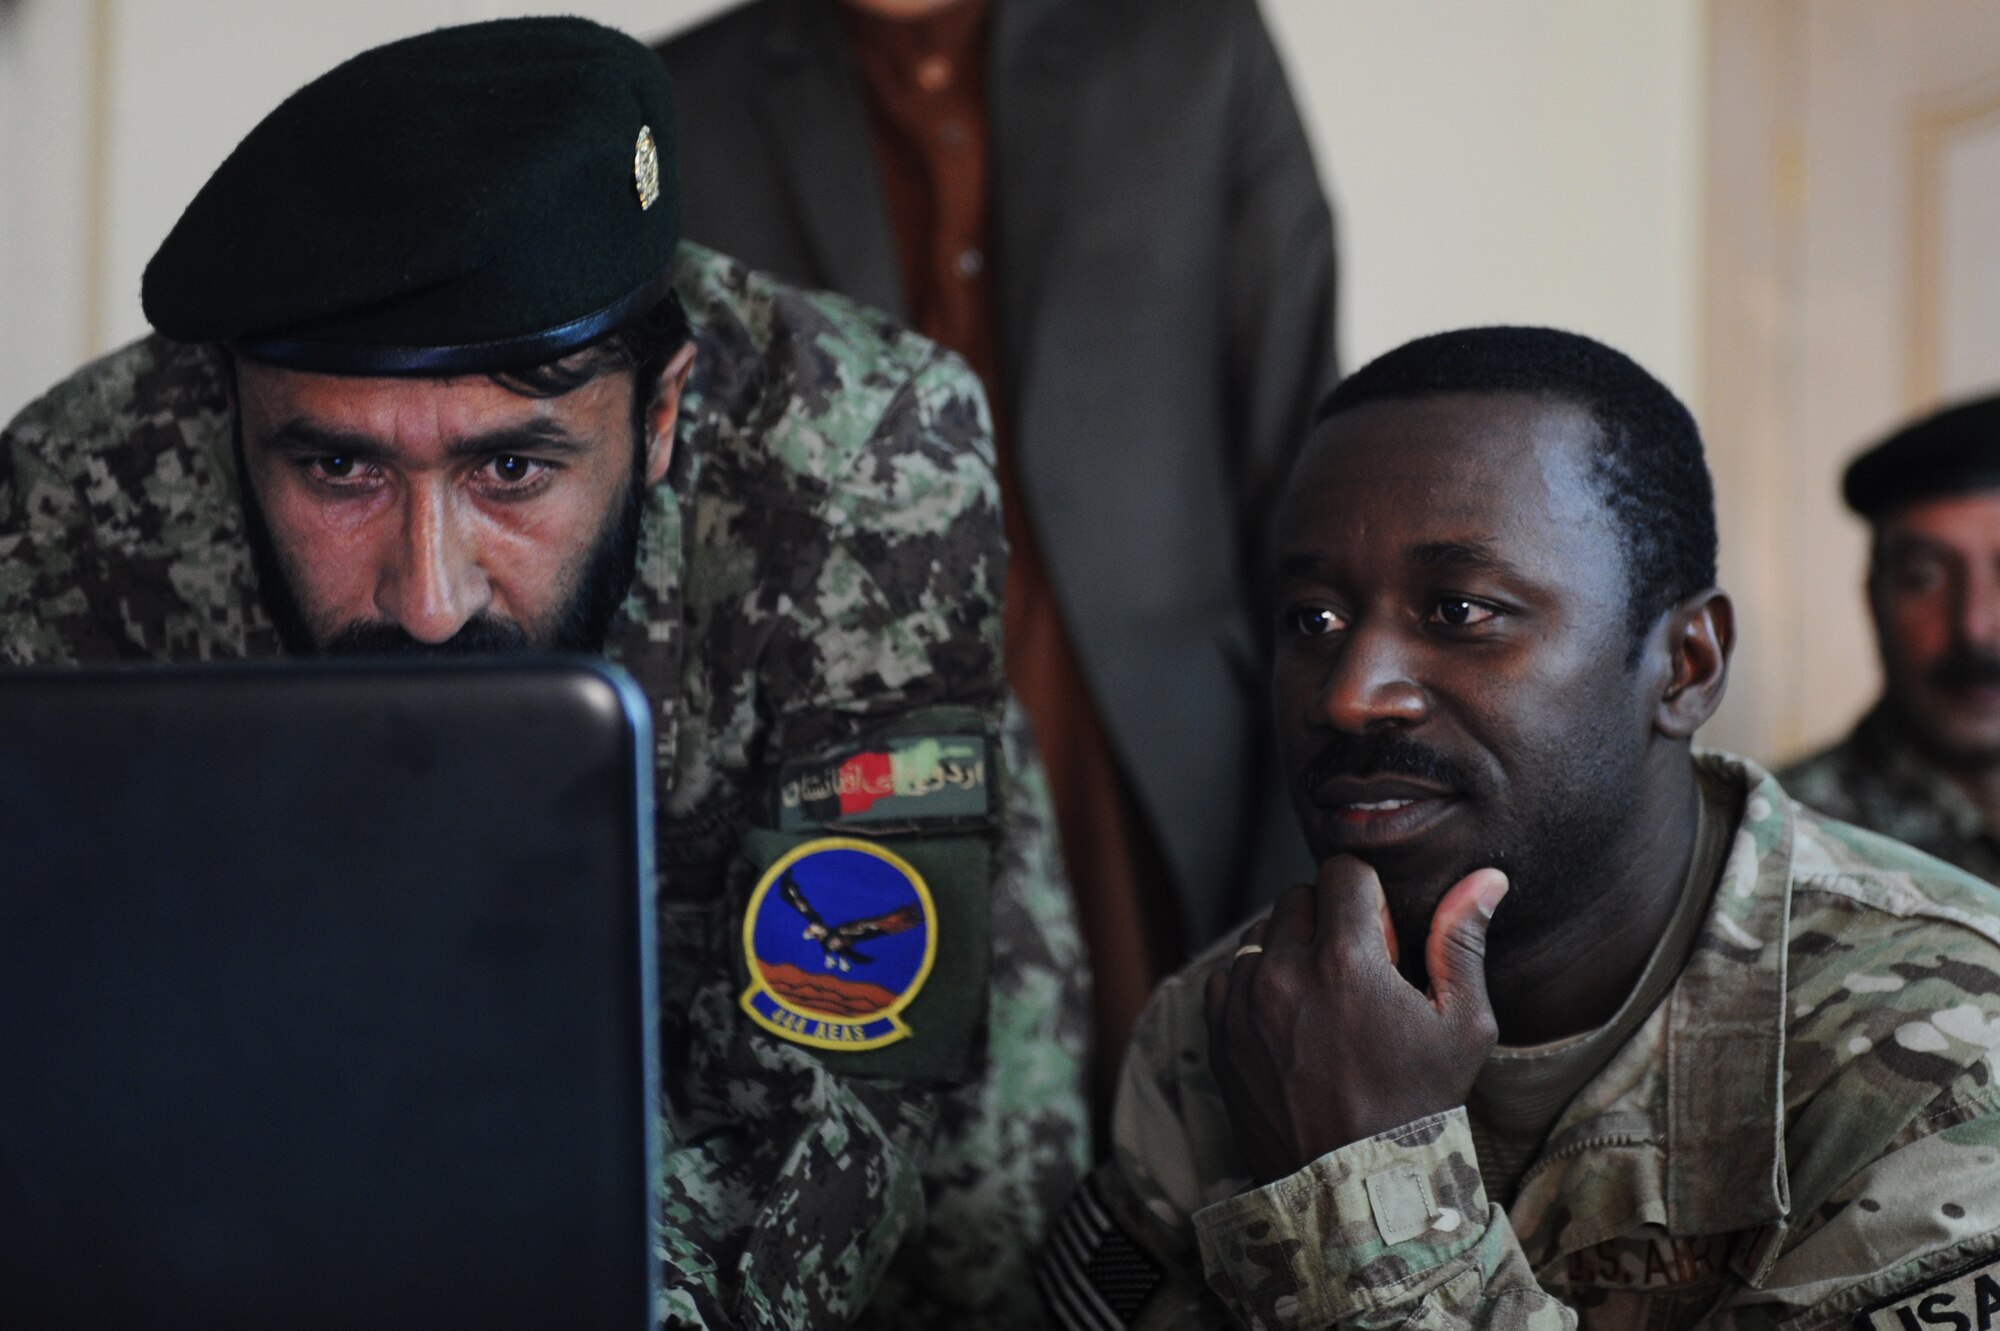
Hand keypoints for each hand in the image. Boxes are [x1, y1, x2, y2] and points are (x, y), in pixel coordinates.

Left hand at [1204, 856, 1507, 1184]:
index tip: (1382, 935)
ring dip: (1288, 952)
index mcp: (1346, 962)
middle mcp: (1283, 972)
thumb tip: (1485, 878)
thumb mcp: (1461, 1027)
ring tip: (1323, 1003)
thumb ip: (1462, 942)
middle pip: (1299, 898)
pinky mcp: (1219, 1033)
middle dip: (1329, 921)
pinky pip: (1228, 975)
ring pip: (1260, 934)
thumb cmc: (1418, 1106)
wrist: (1353, 1187)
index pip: (1342, 871)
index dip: (1368, 895)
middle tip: (1357, 973)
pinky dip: (1254, 985)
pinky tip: (1289, 1022)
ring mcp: (1243, 1003)